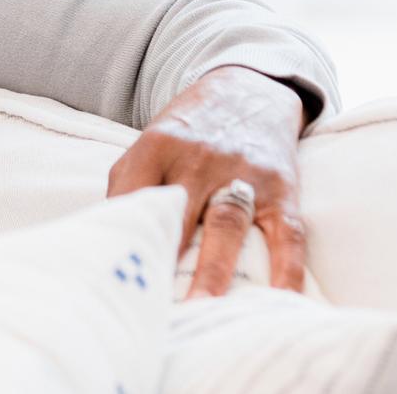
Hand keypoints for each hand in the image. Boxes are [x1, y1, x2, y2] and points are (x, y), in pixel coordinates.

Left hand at [104, 64, 311, 299]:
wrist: (248, 88)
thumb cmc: (188, 132)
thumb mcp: (149, 143)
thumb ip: (128, 186)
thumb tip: (109, 241)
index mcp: (158, 146)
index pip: (133, 195)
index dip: (124, 236)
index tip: (116, 276)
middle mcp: (200, 158)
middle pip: (177, 212)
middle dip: (163, 257)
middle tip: (150, 304)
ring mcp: (243, 173)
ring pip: (226, 222)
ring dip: (213, 268)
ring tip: (200, 309)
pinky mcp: (281, 188)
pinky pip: (287, 232)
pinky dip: (286, 268)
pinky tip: (279, 299)